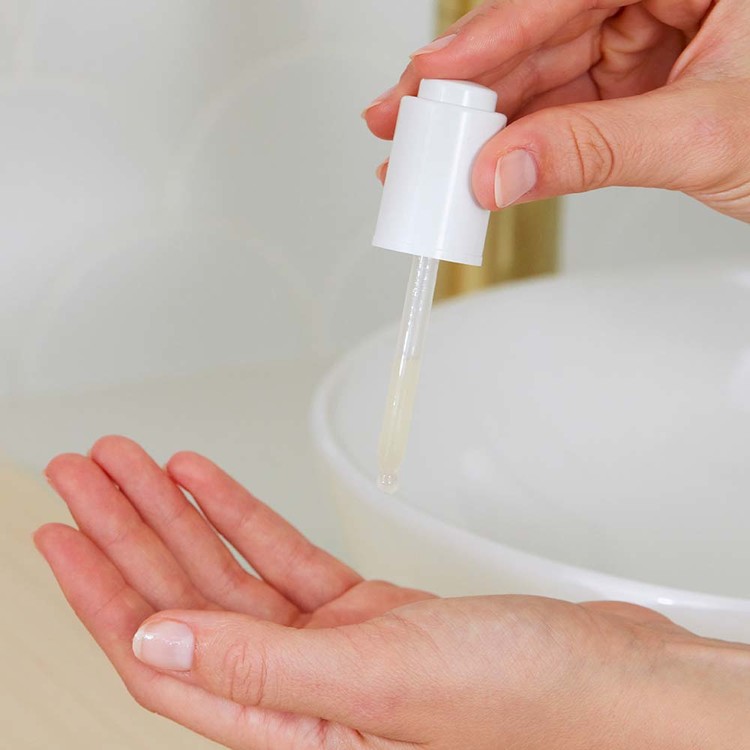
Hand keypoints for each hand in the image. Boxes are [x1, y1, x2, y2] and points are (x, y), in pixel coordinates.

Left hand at [36, 437, 749, 748]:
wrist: (605, 673)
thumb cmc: (523, 699)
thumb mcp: (380, 680)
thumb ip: (262, 667)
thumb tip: (155, 641)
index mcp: (289, 726)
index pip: (162, 657)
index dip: (102, 595)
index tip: (62, 534)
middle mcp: (299, 688)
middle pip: (185, 601)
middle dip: (128, 532)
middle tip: (85, 475)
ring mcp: (330, 645)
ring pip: (230, 572)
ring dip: (178, 514)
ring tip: (133, 465)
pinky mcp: (363, 611)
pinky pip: (283, 558)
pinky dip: (243, 515)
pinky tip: (208, 483)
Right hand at [364, 0, 749, 221]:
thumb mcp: (707, 136)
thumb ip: (594, 152)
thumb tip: (501, 172)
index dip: (486, 38)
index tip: (427, 81)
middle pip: (540, 30)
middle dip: (468, 88)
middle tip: (405, 125)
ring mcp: (648, 32)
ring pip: (545, 72)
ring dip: (485, 120)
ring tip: (430, 156)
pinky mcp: (638, 78)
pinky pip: (565, 104)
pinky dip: (524, 138)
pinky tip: (484, 159)